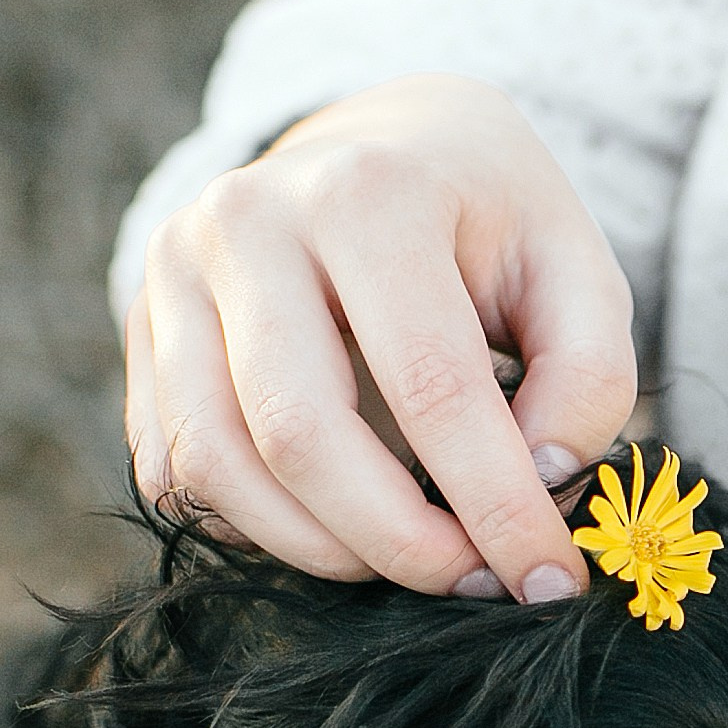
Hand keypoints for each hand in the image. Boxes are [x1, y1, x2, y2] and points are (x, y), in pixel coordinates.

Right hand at [126, 76, 637, 592]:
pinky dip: (256, 526)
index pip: (429, 382)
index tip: (547, 583)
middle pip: (300, 433)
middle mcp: (246, 220)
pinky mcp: (139, 330)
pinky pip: (175, 471)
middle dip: (397, 541)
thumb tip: (536, 487)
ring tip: (408, 557)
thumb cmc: (487, 219)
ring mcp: (173, 275)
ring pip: (215, 465)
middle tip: (471, 580)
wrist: (379, 144)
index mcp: (368, 191)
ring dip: (319, 549)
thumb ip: (587, 378)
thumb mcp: (576, 267)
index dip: (494, 504)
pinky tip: (334, 519)